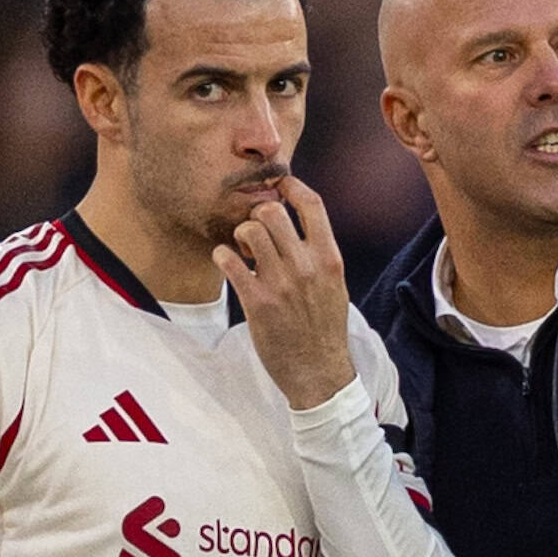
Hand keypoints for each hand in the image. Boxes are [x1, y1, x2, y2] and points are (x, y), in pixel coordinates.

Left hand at [212, 176, 354, 409]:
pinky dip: (223, 257)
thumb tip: (300, 222)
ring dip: (239, 236)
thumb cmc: (324, 328)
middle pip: (272, 211)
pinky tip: (228, 264)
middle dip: (258, 214)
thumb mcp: (334, 285)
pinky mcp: (257, 302)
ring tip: (243, 251)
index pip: (312, 204)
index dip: (292, 186)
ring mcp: (281, 283)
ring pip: (248, 231)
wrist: (319, 372)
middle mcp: (306, 266)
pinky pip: (229, 261)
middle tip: (256, 231)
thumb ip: (320, 254)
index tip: (280, 184)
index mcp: (329, 258)